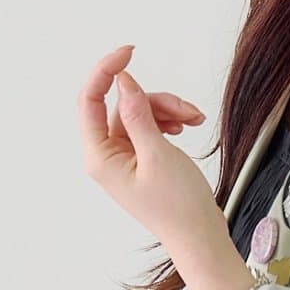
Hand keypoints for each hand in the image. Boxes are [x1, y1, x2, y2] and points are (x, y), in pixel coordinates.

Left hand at [78, 42, 224, 252]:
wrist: (199, 237)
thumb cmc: (179, 207)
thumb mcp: (158, 154)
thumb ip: (138, 115)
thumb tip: (123, 81)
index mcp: (100, 157)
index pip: (90, 100)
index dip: (106, 71)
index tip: (128, 52)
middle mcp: (106, 156)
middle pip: (122, 106)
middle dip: (156, 101)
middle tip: (187, 111)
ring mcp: (124, 159)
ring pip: (140, 114)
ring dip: (168, 111)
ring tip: (194, 120)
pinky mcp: (140, 160)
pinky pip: (149, 127)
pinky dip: (169, 122)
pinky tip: (187, 127)